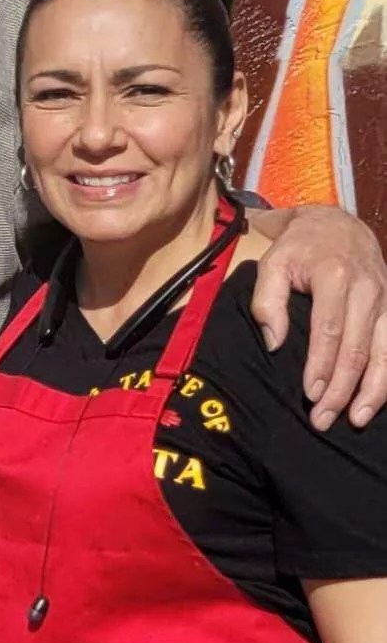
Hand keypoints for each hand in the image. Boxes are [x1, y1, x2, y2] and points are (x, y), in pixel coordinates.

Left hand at [251, 205, 386, 429]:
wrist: (338, 224)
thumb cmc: (300, 247)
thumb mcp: (272, 264)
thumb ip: (267, 302)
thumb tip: (274, 343)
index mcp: (335, 277)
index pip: (329, 330)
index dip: (321, 365)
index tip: (311, 394)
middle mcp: (368, 289)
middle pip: (358, 348)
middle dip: (343, 388)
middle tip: (325, 418)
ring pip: (385, 351)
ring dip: (373, 389)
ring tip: (356, 418)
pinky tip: (379, 398)